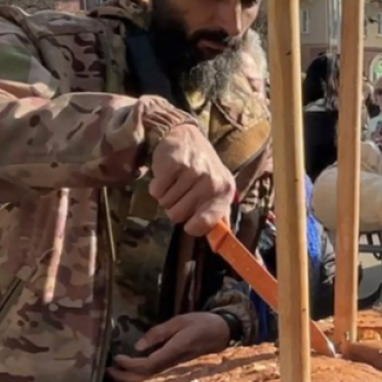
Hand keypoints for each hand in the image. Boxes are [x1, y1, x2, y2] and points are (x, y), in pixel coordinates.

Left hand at [108, 312, 230, 381]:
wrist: (224, 333)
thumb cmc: (202, 323)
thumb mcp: (179, 321)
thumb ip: (158, 333)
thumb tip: (138, 346)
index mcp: (176, 351)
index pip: (148, 365)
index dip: (130, 364)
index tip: (117, 357)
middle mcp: (175, 365)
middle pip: (147, 379)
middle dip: (125, 377)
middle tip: (108, 370)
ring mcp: (177, 371)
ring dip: (131, 379)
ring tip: (115, 372)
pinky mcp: (178, 371)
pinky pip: (156, 379)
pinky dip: (141, 378)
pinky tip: (132, 373)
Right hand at [149, 122, 235, 236]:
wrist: (186, 136)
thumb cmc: (201, 169)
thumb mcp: (216, 190)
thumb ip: (217, 216)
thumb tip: (219, 245)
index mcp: (224, 192)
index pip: (206, 223)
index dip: (192, 225)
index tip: (189, 222)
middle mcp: (212, 182)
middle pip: (177, 216)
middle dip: (174, 205)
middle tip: (181, 189)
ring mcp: (194, 172)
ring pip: (165, 203)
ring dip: (165, 194)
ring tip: (175, 179)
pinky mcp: (175, 164)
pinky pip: (156, 190)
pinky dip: (156, 185)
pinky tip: (166, 173)